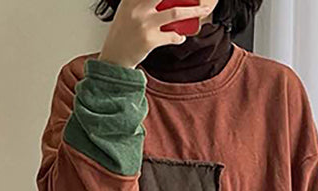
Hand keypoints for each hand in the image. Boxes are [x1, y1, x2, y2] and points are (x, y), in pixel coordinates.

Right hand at [98, 0, 218, 68]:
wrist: (114, 59)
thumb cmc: (122, 34)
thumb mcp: (127, 11)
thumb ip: (139, 2)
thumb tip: (166, 1)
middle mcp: (137, 8)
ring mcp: (144, 24)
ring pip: (175, 12)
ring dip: (194, 11)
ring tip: (203, 10)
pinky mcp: (149, 40)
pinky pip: (172, 36)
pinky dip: (179, 37)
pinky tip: (180, 37)